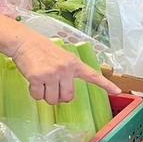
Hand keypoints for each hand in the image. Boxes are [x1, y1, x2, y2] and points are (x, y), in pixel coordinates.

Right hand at [0, 14, 120, 104]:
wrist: (25, 42)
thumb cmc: (42, 51)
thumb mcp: (62, 57)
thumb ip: (68, 72)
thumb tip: (66, 95)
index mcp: (74, 63)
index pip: (92, 75)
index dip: (105, 85)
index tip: (117, 91)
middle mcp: (66, 69)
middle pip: (68, 97)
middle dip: (59, 97)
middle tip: (52, 87)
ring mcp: (52, 74)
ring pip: (52, 100)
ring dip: (46, 96)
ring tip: (42, 81)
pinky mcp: (38, 78)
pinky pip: (38, 97)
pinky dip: (34, 93)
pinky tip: (33, 81)